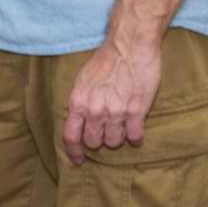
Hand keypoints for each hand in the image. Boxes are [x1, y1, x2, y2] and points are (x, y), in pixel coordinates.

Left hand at [62, 39, 161, 163]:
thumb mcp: (83, 79)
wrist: (129, 47)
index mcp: (78, 102)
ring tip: (121, 128)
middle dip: (98, 140)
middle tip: (105, 133)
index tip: (77, 160)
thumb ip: (80, 101)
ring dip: (117, 138)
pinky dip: (135, 138)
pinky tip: (135, 133)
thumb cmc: (106, 60)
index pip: (71, 136)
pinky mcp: (136, 111)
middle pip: (94, 142)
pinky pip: (134, 136)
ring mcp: (116, 112)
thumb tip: (79, 118)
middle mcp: (94, 110)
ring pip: (114, 141)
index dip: (73, 151)